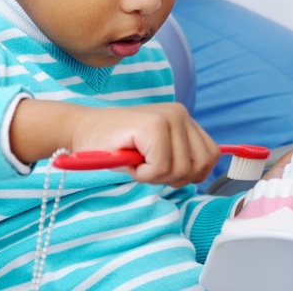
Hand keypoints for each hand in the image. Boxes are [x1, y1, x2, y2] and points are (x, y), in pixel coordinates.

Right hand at [71, 102, 219, 187]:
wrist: (81, 132)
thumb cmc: (117, 147)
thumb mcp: (156, 152)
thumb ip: (180, 156)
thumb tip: (201, 174)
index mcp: (185, 119)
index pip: (211, 156)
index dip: (191, 173)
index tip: (164, 171)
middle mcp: (181, 114)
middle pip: (201, 166)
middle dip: (175, 178)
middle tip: (148, 169)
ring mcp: (169, 117)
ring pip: (181, 169)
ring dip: (156, 177)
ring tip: (137, 163)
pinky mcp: (154, 126)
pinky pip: (161, 168)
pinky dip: (143, 175)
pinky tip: (129, 162)